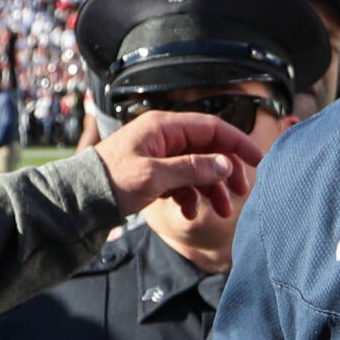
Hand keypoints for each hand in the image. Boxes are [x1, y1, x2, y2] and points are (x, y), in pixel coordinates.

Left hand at [92, 109, 260, 218]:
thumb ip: (193, 169)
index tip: (259, 160)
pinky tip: (190, 212)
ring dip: (211, 189)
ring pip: (197, 168)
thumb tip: (226, 165)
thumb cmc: (111, 182)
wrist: (80, 201)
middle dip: (227, 171)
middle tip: (242, 192)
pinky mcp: (153, 174)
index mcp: (164, 127)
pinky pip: (181, 182)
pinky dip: (190, 196)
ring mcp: (158, 156)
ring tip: (221, 212)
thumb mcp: (155, 176)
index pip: (212, 128)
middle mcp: (164, 138)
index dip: (238, 143)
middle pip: (208, 149)